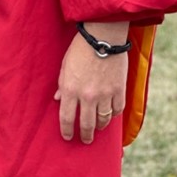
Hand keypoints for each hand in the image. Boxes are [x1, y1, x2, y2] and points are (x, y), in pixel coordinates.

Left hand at [54, 23, 127, 143]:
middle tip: (85, 139)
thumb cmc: (80, 49)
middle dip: (85, 135)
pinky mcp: (119, 90)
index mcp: (71, 89)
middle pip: (86, 125)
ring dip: (99, 127)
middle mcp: (87, 95)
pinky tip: (110, 114)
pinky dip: (114, 114)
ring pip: (103, 120)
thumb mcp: (65, 65)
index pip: (67, 118)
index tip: (67, 136)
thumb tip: (57, 99)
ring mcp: (105, 94)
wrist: (103, 36)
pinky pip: (117, 110)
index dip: (66, 131)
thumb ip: (62, 84)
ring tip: (97, 128)